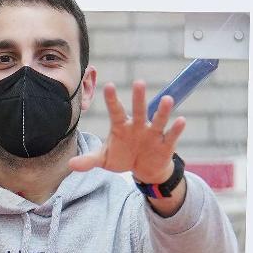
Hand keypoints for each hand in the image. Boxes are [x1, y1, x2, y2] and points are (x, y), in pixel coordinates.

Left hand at [68, 80, 185, 182]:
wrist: (144, 170)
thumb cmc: (123, 157)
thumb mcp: (104, 160)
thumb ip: (89, 160)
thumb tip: (71, 164)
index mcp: (121, 126)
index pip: (116, 111)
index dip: (112, 99)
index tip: (108, 85)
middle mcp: (138, 126)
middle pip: (138, 110)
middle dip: (139, 98)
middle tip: (139, 82)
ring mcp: (153, 134)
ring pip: (158, 120)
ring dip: (162, 111)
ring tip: (167, 99)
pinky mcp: (165, 145)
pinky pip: (171, 136)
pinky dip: (176, 129)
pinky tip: (181, 120)